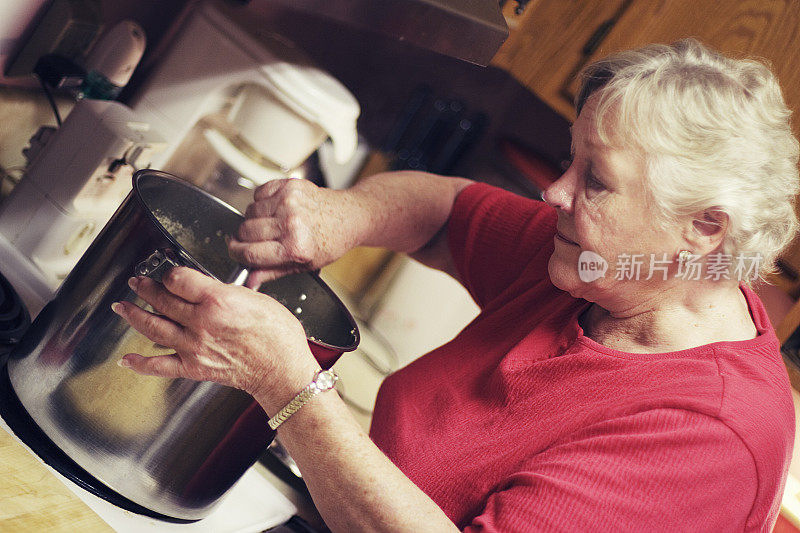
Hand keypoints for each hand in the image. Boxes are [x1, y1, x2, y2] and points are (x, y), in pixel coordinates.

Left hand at [111, 266, 319, 406]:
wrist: (282, 369)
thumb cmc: (278, 335)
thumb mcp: (256, 298)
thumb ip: (225, 292)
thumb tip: (207, 289)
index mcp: (217, 301)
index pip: (178, 279)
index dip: (170, 273)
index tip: (168, 272)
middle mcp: (201, 323)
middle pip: (162, 299)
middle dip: (145, 288)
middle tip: (137, 282)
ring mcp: (194, 346)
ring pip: (153, 327)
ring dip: (133, 315)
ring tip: (123, 306)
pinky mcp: (193, 367)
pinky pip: (159, 365)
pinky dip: (139, 363)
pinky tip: (127, 360)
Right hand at [228, 179, 358, 287]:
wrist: (348, 216)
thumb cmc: (329, 241)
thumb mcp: (304, 265)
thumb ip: (272, 273)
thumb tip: (249, 282)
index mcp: (295, 247)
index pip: (249, 253)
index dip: (237, 254)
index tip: (236, 252)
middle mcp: (291, 223)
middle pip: (245, 231)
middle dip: (245, 238)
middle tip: (258, 239)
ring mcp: (289, 202)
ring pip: (248, 212)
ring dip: (254, 219)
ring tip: (273, 224)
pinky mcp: (288, 186)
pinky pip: (258, 194)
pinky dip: (262, 202)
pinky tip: (277, 209)